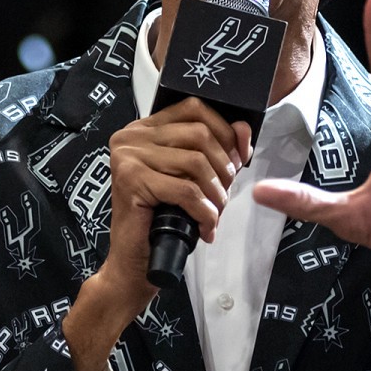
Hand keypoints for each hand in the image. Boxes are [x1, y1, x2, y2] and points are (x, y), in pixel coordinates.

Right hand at [64, 99, 249, 370]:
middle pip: (200, 134)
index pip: (195, 108)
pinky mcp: (130, 181)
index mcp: (146, 128)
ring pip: (196, 161)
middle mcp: (132, 136)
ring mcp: (128, 157)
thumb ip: (219, 149)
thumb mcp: (197, 177)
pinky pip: (186, 190)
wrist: (136, 261)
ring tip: (214, 213)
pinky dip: (204, 211)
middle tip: (222, 196)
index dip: (225, 132)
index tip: (238, 160)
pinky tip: (205, 225)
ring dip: (215, 193)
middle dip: (223, 168)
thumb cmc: (165, 219)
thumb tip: (243, 129)